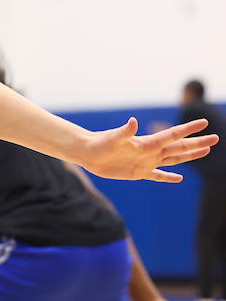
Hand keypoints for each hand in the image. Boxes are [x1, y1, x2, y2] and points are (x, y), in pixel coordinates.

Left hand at [81, 117, 216, 181]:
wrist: (87, 153)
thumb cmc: (99, 144)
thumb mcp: (112, 138)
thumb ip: (124, 131)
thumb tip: (132, 122)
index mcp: (147, 143)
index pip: (173, 135)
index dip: (189, 129)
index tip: (204, 122)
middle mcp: (150, 152)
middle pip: (179, 147)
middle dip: (198, 142)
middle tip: (216, 138)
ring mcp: (146, 162)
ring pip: (174, 159)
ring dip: (189, 156)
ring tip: (205, 150)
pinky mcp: (138, 173)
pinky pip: (158, 176)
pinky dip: (169, 177)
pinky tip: (179, 178)